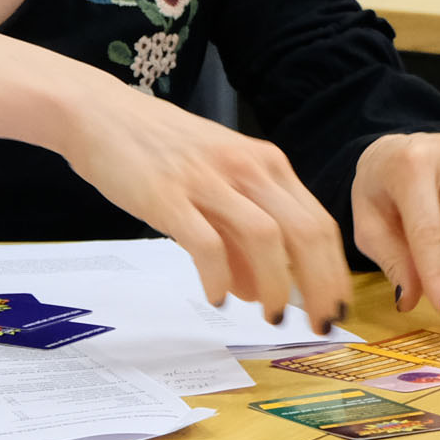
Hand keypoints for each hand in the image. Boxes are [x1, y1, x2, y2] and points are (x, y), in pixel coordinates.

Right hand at [45, 79, 347, 326]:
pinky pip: (206, 243)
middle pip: (305, 232)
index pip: (319, 223)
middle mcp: (247, 168)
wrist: (102, 115)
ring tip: (272, 316)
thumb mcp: (219, 181)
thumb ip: (243, 232)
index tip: (338, 308)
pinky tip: (216, 297)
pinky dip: (219, 276)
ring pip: (265, 238)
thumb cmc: (163, 152)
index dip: (334, 271)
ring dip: (277, 284)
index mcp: (267, 164)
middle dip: (320, 285)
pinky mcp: (168, 196)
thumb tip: (262, 290)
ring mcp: (208, 180)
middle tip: (320, 324)